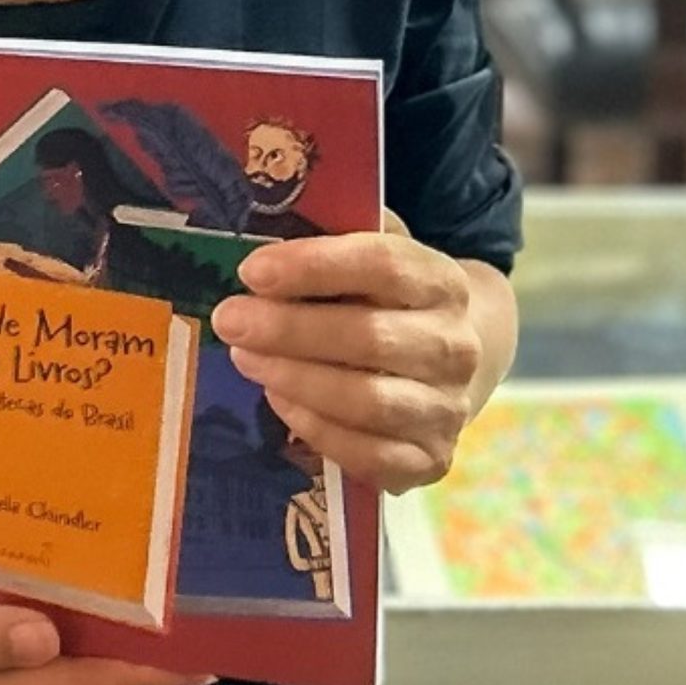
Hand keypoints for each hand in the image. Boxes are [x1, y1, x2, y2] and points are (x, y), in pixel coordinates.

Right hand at [0, 598, 210, 684]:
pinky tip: (40, 574)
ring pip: (38, 649)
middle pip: (69, 669)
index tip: (204, 653)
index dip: (143, 669)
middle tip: (181, 600)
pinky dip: (31, 607)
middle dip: (127, 641)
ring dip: (83, 619)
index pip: (79, 683)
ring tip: (133, 582)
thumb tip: (53, 638)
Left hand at [209, 210, 482, 493]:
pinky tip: (278, 398)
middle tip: (231, 319)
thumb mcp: (377, 253)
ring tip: (244, 356)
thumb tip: (267, 225)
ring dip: (294, 378)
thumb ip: (335, 237)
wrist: (452, 361)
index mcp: (443, 282)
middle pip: (369, 339)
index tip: (252, 271)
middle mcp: (455, 347)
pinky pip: (366, 454)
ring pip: (366, 401)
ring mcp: (446, 409)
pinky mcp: (430, 459)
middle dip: (289, 329)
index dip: (314, 267)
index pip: (383, 266)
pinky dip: (315, 428)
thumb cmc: (391, 298)